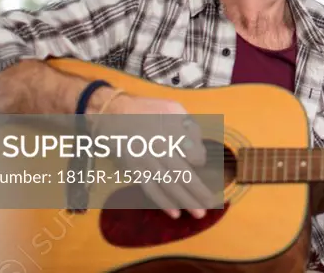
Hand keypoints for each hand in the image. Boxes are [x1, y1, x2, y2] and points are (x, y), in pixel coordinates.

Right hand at [91, 92, 214, 219]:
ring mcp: (146, 161)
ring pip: (168, 185)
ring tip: (198, 213)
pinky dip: (163, 202)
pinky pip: (151, 189)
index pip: (194, 154)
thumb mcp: (173, 108)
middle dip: (198, 192)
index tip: (199, 164)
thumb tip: (198, 151)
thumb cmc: (146, 110)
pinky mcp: (135, 170)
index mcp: (172, 131)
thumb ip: (189, 128)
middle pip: (183, 174)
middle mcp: (160, 148)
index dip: (200, 161)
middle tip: (211, 205)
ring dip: (184, 201)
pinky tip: (174, 212)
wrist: (112, 112)